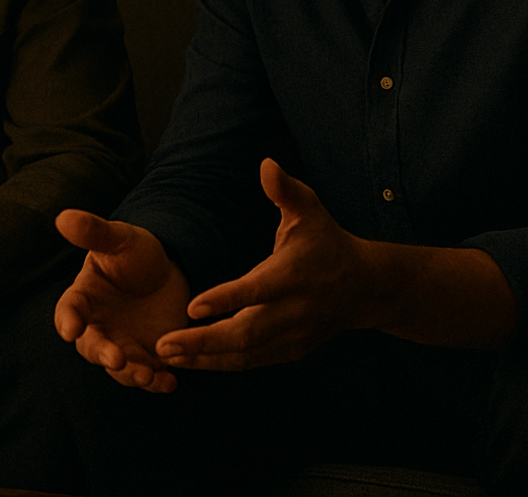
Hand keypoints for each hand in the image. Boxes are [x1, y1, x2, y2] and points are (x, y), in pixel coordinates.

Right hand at [54, 210, 192, 392]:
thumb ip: (94, 233)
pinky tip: (169, 382)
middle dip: (103, 355)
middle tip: (116, 358)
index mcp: (84, 299)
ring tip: (147, 376)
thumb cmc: (135, 253)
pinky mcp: (147, 358)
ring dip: (131, 374)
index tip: (71, 329)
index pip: (69, 311)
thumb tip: (63, 217)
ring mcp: (122, 345)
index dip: (68, 321)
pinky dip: (157, 382)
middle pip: (92, 347)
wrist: (169, 272)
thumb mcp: (119, 240)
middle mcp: (98, 327)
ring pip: (120, 368)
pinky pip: (148, 375)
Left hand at [154, 158, 377, 370]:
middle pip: (246, 333)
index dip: (226, 300)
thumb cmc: (327, 243)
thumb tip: (266, 164)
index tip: (191, 308)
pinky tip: (191, 363)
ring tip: (166, 357)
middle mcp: (293, 311)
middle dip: (203, 342)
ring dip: (205, 359)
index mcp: (293, 276)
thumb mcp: (311, 211)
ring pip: (246, 355)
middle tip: (163, 345)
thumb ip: (286, 190)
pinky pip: (252, 362)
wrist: (365, 287)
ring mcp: (293, 336)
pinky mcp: (290, 351)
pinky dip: (221, 364)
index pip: (256, 291)